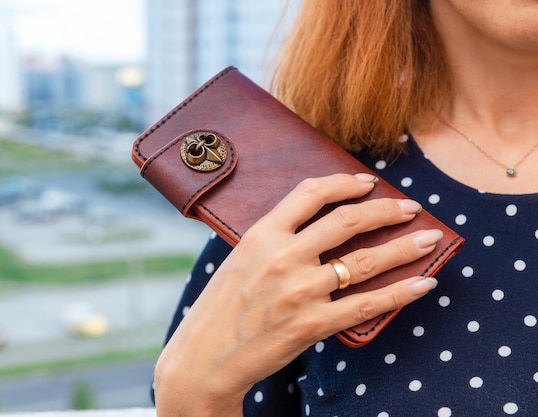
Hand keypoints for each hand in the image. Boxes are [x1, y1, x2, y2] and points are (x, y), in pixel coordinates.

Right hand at [154, 173, 441, 416]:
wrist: (203, 357)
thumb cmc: (219, 308)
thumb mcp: (239, 260)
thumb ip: (273, 240)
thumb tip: (317, 227)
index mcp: (261, 234)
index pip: (310, 193)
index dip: (345, 182)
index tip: (367, 182)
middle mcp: (282, 256)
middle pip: (347, 221)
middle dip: (386, 210)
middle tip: (410, 207)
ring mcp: (299, 291)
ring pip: (365, 260)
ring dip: (404, 247)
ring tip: (428, 239)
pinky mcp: (311, 324)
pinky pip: (366, 304)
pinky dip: (400, 293)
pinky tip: (423, 284)